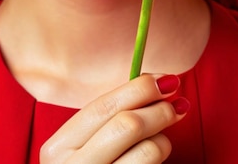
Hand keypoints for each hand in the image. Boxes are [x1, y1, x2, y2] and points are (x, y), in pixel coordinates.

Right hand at [40, 73, 188, 162]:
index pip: (103, 106)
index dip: (139, 88)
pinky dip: (161, 159)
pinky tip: (157, 158)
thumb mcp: (87, 142)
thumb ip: (112, 114)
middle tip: (178, 106)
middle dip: (160, 110)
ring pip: (148, 150)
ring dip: (164, 140)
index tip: (167, 80)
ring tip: (162, 141)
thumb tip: (159, 83)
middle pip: (128, 125)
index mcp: (58, 147)